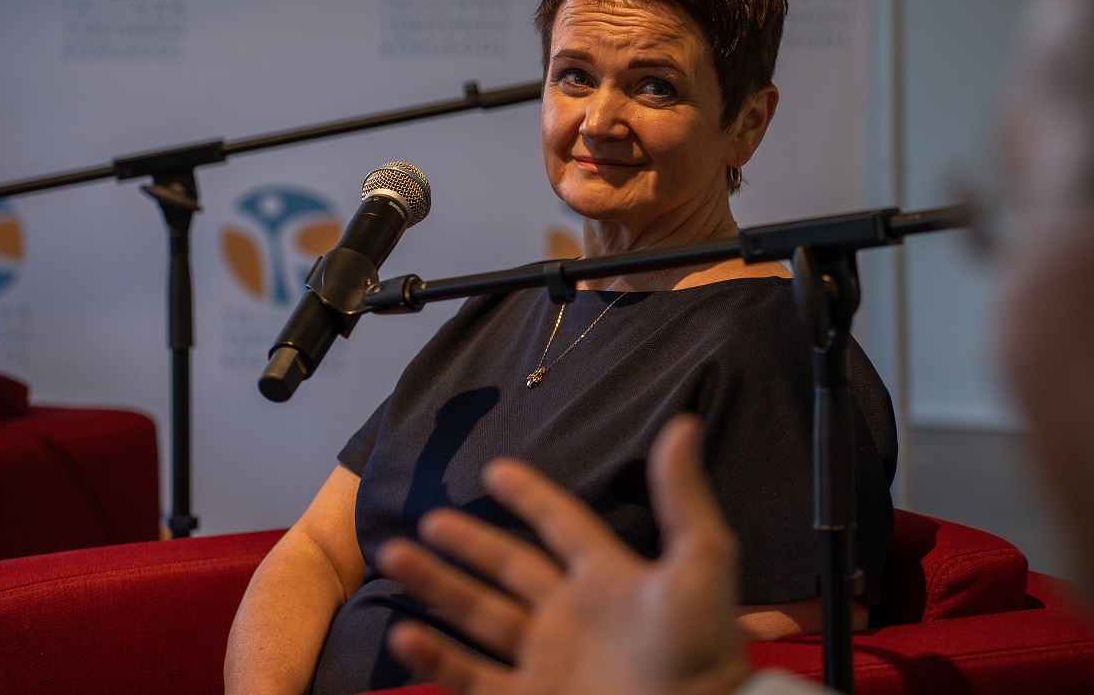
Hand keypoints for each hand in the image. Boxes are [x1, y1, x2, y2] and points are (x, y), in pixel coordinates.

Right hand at [378, 414, 754, 694]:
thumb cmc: (701, 648)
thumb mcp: (699, 561)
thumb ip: (682, 495)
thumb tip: (685, 423)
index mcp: (608, 577)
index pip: (561, 523)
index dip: (530, 496)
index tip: (495, 469)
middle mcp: (572, 616)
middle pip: (508, 567)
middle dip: (466, 544)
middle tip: (427, 520)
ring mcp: (548, 661)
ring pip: (478, 616)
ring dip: (437, 586)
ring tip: (393, 556)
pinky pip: (471, 678)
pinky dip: (436, 659)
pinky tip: (405, 636)